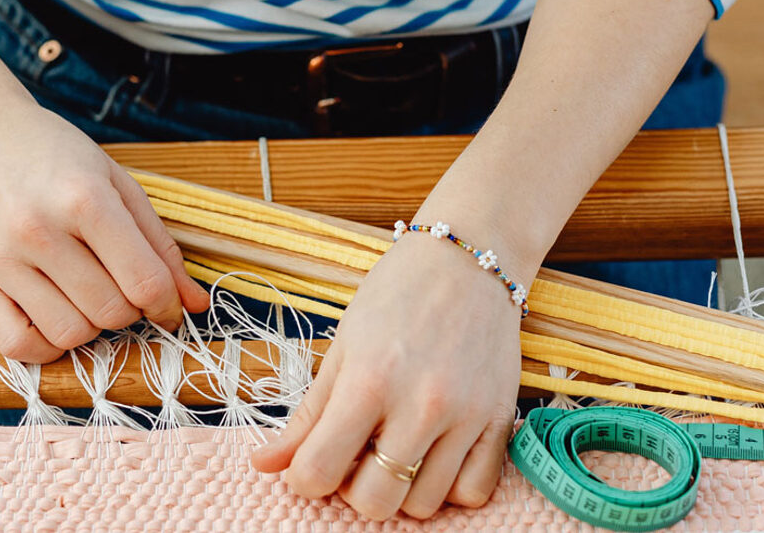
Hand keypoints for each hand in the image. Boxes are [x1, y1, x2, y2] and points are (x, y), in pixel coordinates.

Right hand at [0, 92, 209, 362]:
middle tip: (121, 287)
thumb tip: (194, 304)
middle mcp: (39, 231)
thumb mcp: (116, 183)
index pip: (144, 282)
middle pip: (111, 312)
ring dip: (92, 328)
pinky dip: (47, 346)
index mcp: (84, 199)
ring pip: (70, 334)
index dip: (167, 304)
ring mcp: (3, 259)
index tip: (168, 305)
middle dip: (130, 310)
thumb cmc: (53, 155)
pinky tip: (56, 317)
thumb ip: (159, 245)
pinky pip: (19, 346)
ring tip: (88, 296)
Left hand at [251, 227, 523, 518]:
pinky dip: (450, 488)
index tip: (311, 465)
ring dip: (402, 490)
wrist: (468, 259)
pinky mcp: (500, 419)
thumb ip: (307, 414)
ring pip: (424, 505)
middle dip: (354, 490)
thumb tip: (263, 464)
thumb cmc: (397, 295)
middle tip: (356, 457)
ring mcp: (466, 415)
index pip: (319, 470)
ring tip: (396, 451)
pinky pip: (474, 492)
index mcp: (369, 380)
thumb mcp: (342, 347)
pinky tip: (434, 456)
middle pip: (375, 501)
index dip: (305, 479)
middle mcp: (420, 404)